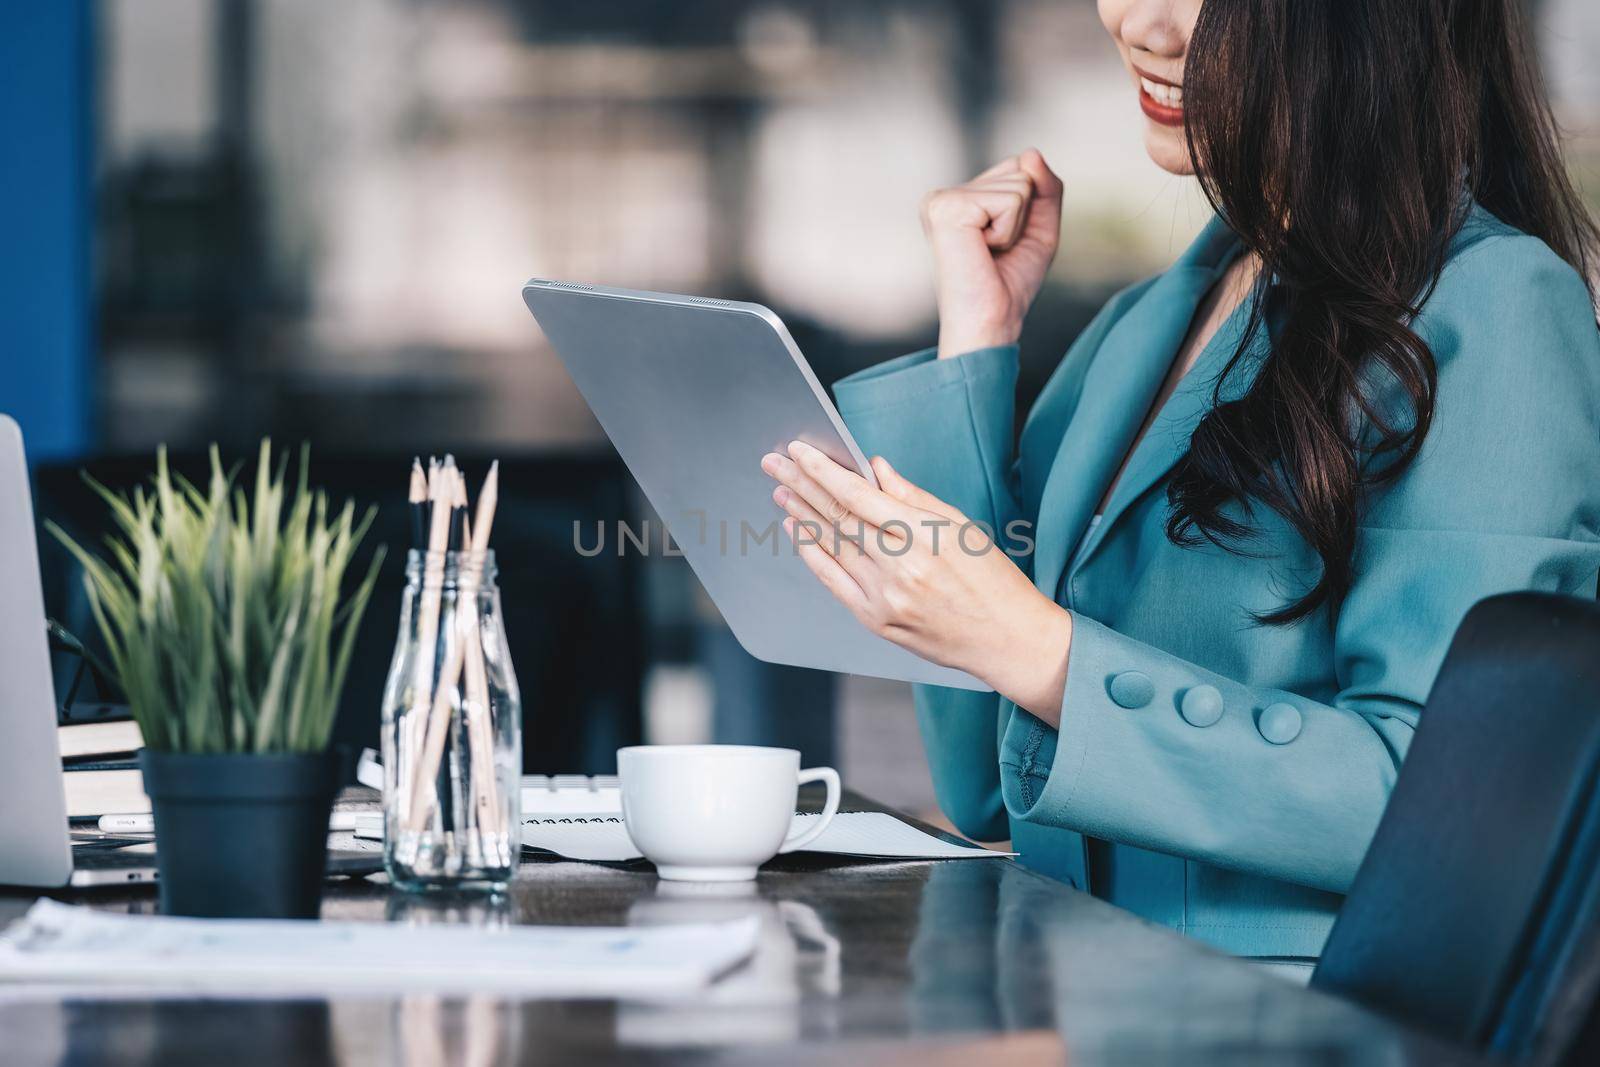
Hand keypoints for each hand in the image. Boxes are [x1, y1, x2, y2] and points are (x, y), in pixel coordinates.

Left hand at [760, 442, 1072, 722]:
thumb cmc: (991, 579)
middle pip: (836, 516)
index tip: (799, 450)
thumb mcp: (959, 525)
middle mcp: (898, 567)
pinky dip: (812, 553)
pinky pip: (833, 581)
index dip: (822, 470)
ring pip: (830, 546)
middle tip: (774, 464)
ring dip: (801, 515)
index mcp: (922, 535)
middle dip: (800, 485)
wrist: (1007, 640)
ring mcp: (883, 597)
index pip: (856, 494)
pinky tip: (798, 531)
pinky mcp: (876, 621)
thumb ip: (911, 496)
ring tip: (781, 490)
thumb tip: (873, 468)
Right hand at [921, 148, 1063, 358]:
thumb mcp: (1039, 227)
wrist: (990, 322)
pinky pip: (1010, 199)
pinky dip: (1009, 230)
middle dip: (1024, 216)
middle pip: (1020, 170)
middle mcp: (945, 195)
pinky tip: (982, 250)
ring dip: (1016, 226)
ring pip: (1018, 184)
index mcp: (959, 199)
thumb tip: (1030, 153)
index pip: (1018, 169)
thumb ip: (1045, 186)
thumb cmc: (1010, 284)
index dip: (1028, 210)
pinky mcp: (947, 207)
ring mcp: (942, 199)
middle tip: (997, 252)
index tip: (1003, 245)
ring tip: (989, 253)